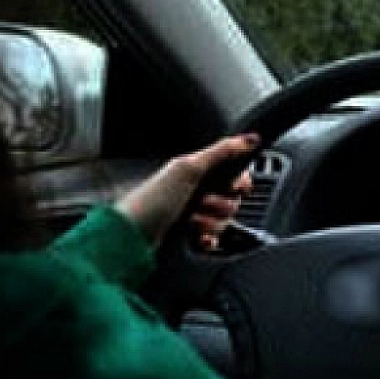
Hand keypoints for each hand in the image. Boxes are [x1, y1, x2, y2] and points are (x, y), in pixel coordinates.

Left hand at [117, 134, 259, 248]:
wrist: (130, 235)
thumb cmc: (151, 198)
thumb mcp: (188, 168)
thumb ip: (221, 152)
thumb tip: (250, 138)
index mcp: (193, 172)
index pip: (232, 172)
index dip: (240, 181)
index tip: (238, 187)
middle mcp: (192, 191)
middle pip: (230, 199)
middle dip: (221, 204)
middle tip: (204, 203)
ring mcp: (190, 215)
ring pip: (222, 221)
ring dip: (211, 223)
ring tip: (192, 222)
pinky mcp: (187, 236)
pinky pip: (212, 239)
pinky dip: (209, 240)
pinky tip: (199, 238)